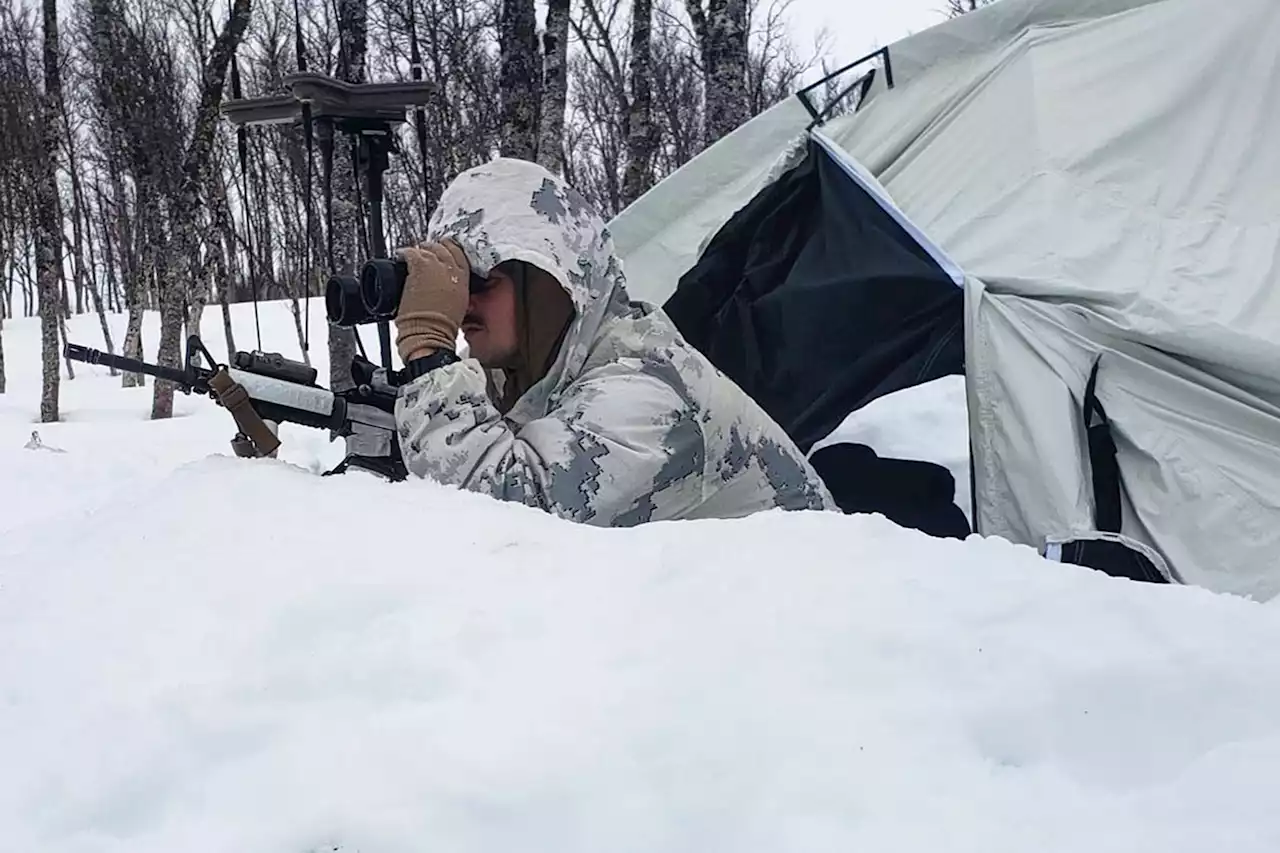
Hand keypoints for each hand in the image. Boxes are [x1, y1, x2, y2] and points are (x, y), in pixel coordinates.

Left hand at [394, 239, 469, 363]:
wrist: (430, 331)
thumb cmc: (442, 324)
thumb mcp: (459, 303)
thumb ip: (455, 287)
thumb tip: (447, 282)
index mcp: (463, 278)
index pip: (458, 253)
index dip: (449, 248)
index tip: (443, 248)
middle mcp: (451, 269)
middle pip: (443, 248)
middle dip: (434, 248)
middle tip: (425, 251)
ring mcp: (435, 266)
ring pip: (427, 248)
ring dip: (420, 250)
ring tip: (413, 254)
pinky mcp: (419, 267)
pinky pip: (411, 252)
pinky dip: (404, 252)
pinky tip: (401, 255)